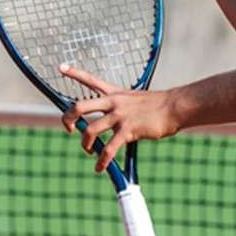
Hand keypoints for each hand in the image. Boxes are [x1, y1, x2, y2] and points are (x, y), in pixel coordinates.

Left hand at [58, 65, 180, 172]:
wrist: (174, 107)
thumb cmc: (157, 105)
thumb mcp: (134, 100)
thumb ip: (119, 108)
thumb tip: (109, 123)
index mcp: (113, 92)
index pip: (89, 79)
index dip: (74, 72)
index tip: (61, 67)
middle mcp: (112, 102)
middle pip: (79, 107)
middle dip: (67, 119)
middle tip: (68, 129)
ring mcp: (119, 116)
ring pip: (89, 131)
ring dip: (85, 144)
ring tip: (88, 151)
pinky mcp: (128, 130)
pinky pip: (109, 149)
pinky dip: (102, 161)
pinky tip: (99, 168)